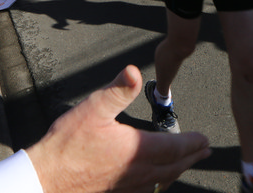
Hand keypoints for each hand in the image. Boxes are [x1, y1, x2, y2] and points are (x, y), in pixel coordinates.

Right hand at [26, 65, 210, 192]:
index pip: (174, 146)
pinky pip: (146, 191)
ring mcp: (128, 186)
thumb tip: (135, 71)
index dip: (192, 142)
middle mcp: (138, 172)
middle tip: (204, 152)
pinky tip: (154, 182)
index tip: (204, 139)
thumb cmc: (68, 144)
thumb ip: (118, 90)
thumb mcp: (93, 108)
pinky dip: (158, 184)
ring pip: (161, 181)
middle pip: (173, 166)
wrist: (47, 179)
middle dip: (191, 158)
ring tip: (184, 165)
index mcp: (137, 149)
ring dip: (177, 171)